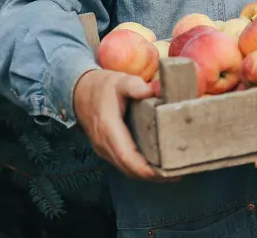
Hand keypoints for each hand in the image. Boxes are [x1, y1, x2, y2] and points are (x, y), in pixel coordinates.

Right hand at [73, 68, 177, 182]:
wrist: (80, 92)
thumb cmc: (102, 87)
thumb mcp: (119, 81)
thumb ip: (135, 85)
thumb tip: (153, 90)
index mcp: (108, 128)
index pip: (127, 157)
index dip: (146, 169)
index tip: (166, 173)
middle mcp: (104, 144)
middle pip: (129, 168)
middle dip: (152, 176)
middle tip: (176, 174)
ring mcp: (103, 149)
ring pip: (126, 169)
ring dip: (146, 175)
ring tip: (170, 172)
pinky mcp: (106, 150)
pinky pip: (123, 164)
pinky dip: (139, 169)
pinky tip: (155, 166)